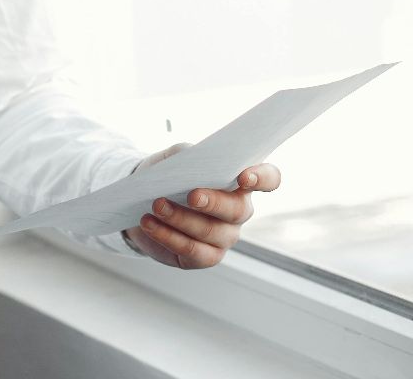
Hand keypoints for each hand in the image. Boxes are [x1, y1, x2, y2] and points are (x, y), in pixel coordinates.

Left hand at [122, 143, 282, 269]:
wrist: (142, 202)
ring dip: (181, 218)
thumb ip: (189, 156)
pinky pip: (192, 250)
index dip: (262, 178)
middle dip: (214, 202)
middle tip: (191, 196)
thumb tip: (194, 160)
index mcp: (241, 182)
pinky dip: (169, 236)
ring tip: (156, 206)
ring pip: (210, 231)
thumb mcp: (176, 158)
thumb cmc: (169, 176)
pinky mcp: (205, 256)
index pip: (269, 179)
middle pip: (238, 210)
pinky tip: (150, 224)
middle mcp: (238, 211)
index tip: (244, 176)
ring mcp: (225, 236)